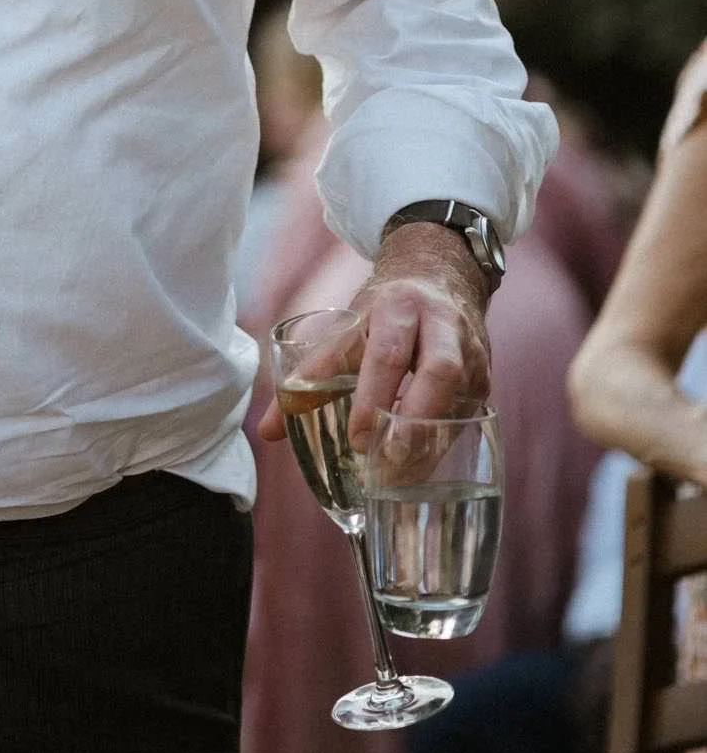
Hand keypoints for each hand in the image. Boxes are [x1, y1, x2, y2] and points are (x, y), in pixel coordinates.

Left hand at [256, 221, 491, 448]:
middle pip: (439, 370)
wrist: (437, 277)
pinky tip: (423, 467)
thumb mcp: (345, 329)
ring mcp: (469, 351)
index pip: (386, 352)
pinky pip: (470, 413)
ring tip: (403, 475)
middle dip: (417, 416)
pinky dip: (446, 442)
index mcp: (396, 307)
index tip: (358, 438)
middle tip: (390, 457)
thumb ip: (309, 378)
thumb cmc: (381, 312)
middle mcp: (440, 325)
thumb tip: (268, 431)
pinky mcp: (485, 376)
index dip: (372, 397)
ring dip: (433, 437)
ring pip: (462, 394)